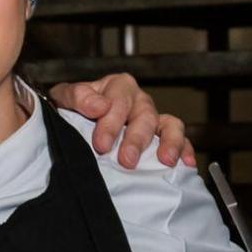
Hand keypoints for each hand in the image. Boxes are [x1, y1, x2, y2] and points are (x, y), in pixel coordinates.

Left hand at [48, 73, 195, 168]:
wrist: (75, 122)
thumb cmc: (74, 110)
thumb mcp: (65, 98)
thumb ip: (77, 97)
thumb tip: (98, 106)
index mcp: (117, 87)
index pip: (118, 101)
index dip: (110, 123)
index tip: (101, 144)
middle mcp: (138, 101)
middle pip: (144, 115)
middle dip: (136, 139)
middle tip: (127, 160)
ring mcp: (153, 118)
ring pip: (168, 124)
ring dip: (168, 142)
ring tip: (164, 160)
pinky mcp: (162, 136)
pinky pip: (181, 139)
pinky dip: (185, 149)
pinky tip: (185, 164)